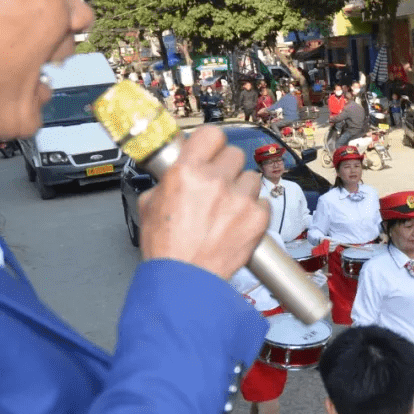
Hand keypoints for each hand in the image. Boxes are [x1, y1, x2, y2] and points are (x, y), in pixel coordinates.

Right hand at [139, 125, 268, 280]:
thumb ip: (168, 181)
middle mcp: (216, 181)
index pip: (212, 134)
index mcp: (187, 172)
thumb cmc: (167, 247)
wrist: (185, 279)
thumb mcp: (150, 204)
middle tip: (218, 183)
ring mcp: (240, 199)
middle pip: (235, 154)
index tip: (210, 149)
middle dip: (227, 167)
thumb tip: (176, 171)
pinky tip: (238, 221)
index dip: (211, 142)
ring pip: (251, 178)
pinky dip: (253, 210)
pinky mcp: (258, 217)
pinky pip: (262, 202)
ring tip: (228, 207)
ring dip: (242, 189)